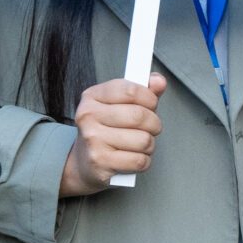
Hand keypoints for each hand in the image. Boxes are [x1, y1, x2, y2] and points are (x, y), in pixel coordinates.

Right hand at [59, 74, 167, 194]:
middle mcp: (89, 116)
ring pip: (143, 140)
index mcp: (93, 96)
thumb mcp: (121, 104)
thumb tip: (159, 81)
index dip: (150, 98)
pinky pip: (139, 160)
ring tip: (138, 144)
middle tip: (149, 128)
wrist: (83, 161)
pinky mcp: (100, 161)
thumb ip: (143, 91)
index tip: (151, 104)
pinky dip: (143, 161)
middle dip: (154, 124)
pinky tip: (133, 157)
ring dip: (149, 145)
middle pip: (139, 116)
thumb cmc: (107, 129)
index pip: (131, 91)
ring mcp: (93, 139)